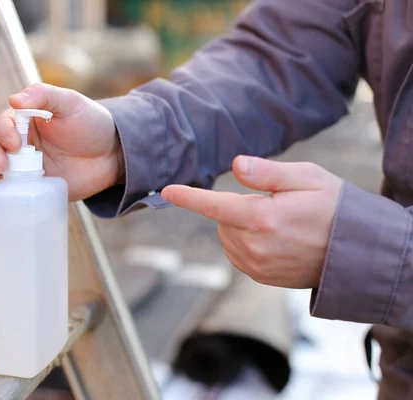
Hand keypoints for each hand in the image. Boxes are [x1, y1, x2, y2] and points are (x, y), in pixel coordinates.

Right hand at [0, 83, 123, 200]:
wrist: (114, 155)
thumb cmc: (92, 123)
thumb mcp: (71, 103)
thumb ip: (45, 96)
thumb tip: (14, 99)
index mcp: (26, 120)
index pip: (4, 124)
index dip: (3, 132)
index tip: (14, 143)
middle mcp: (21, 143)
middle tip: (1, 164)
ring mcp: (26, 167)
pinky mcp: (35, 187)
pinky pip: (13, 190)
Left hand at [161, 156, 342, 287]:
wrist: (356, 252)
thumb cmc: (333, 207)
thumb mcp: (307, 178)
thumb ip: (267, 173)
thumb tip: (236, 164)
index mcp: (262, 218)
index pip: (214, 205)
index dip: (189, 197)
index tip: (167, 191)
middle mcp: (254, 246)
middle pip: (223, 218)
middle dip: (239, 207)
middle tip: (275, 206)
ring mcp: (257, 265)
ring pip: (228, 236)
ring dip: (242, 226)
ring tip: (280, 224)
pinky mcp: (261, 277)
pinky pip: (238, 253)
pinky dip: (247, 243)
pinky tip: (276, 240)